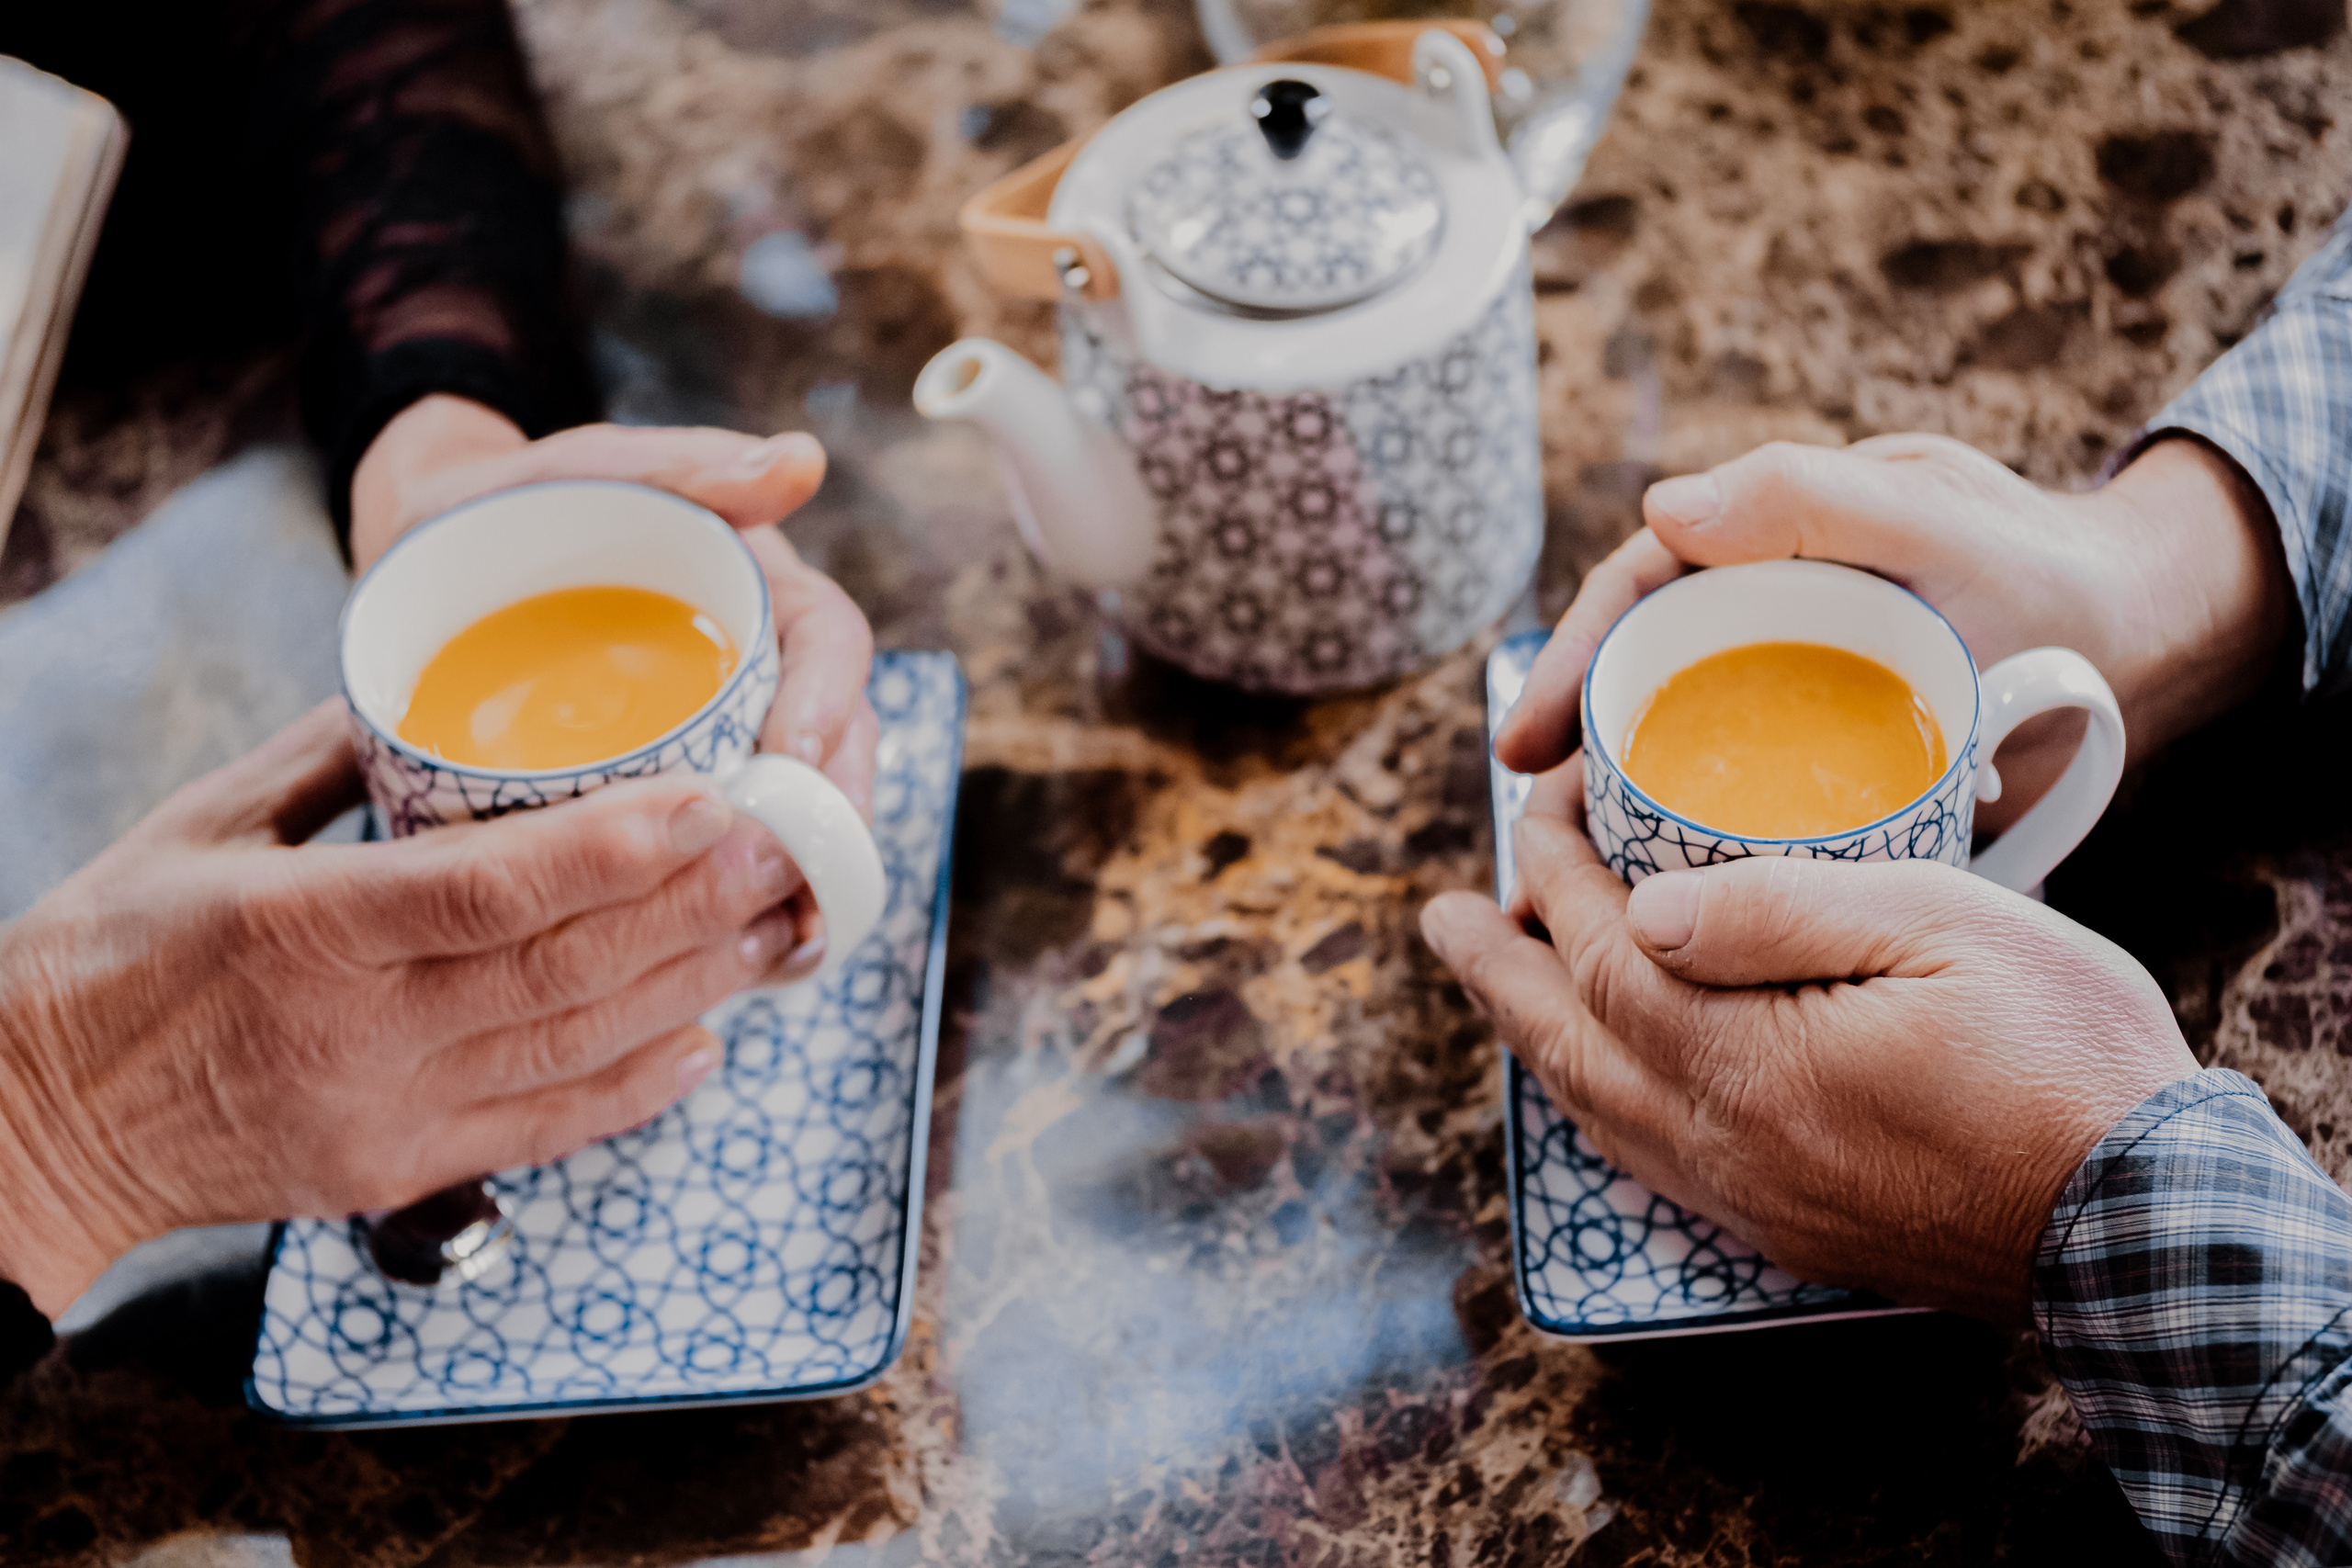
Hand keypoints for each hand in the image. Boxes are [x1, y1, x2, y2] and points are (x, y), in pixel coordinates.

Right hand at [0, 702, 817, 1315]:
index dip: (615, 848)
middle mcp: (359, 1029)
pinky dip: (636, 1090)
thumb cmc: (106, 960)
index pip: (489, 889)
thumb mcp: (196, 829)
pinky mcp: (401, 1171)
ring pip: (577, 1048)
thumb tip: (424, 695)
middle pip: (564, 968)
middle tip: (785, 850)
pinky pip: (545, 1130)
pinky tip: (704, 1043)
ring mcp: (388, 1112)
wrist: (30, 1129)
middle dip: (693, 907)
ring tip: (771, 930)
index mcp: (300, 927)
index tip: (711, 799)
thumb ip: (323, 759)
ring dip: (692, 989)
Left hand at [352, 395, 880, 955]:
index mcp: (760, 595)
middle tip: (809, 886)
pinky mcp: (668, 794)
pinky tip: (726, 964)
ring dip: (803, 880)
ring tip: (788, 946)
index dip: (831, 703)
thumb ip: (686, 462)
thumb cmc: (513, 501)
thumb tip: (802, 463)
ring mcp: (719, 738)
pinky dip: (734, 909)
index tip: (795, 758)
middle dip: (832, 822)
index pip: (831, 646)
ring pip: (792, 812)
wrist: (432, 550)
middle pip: (834, 749)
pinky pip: (720, 853)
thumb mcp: (590, 471)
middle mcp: (758, 673)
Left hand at [1420, 777, 2198, 1321]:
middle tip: (1443, 915)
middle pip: (1565, 1039)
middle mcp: (1718, 1142)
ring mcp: (1745, 1199)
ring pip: (1592, 1109)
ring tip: (1495, 981)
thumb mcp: (1944, 932)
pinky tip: (1594, 1080)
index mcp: (1744, 1057)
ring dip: (1532, 1036)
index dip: (1557, 870)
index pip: (1603, 949)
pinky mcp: (1783, 1232)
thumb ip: (1782, 910)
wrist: (2149, 1231)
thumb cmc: (2067, 1060)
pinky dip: (1592, 1103)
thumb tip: (1643, 908)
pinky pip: (1642, 1160)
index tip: (1539, 805)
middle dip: (1497, 965)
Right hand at [1496, 435, 2292, 821]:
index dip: (1568, 669)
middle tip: (1530, 839)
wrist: (2145, 639)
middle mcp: (1760, 617)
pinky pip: (1748, 804)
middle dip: (1573, 758)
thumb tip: (1662, 508)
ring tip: (1579, 893)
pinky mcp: (1832, 763)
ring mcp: (1794, 693)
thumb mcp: (1928, 519)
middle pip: (1641, 683)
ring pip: (1682, 751)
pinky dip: (1704, 855)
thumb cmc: (2040, 563)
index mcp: (1760, 544)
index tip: (1524, 748)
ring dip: (1622, 815)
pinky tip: (1676, 914)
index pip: (1634, 603)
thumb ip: (1808, 499)